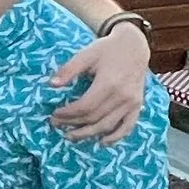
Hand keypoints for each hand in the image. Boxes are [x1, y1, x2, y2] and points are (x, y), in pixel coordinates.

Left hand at [49, 22, 152, 143]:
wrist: (134, 45)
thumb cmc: (107, 50)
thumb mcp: (86, 54)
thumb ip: (69, 69)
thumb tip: (51, 84)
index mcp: (109, 83)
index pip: (85, 107)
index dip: (68, 114)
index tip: (54, 114)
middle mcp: (123, 96)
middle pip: (94, 118)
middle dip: (73, 125)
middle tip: (57, 125)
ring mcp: (132, 102)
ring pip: (108, 126)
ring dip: (89, 134)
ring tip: (72, 136)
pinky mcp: (137, 105)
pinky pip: (127, 127)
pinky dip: (115, 137)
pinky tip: (102, 142)